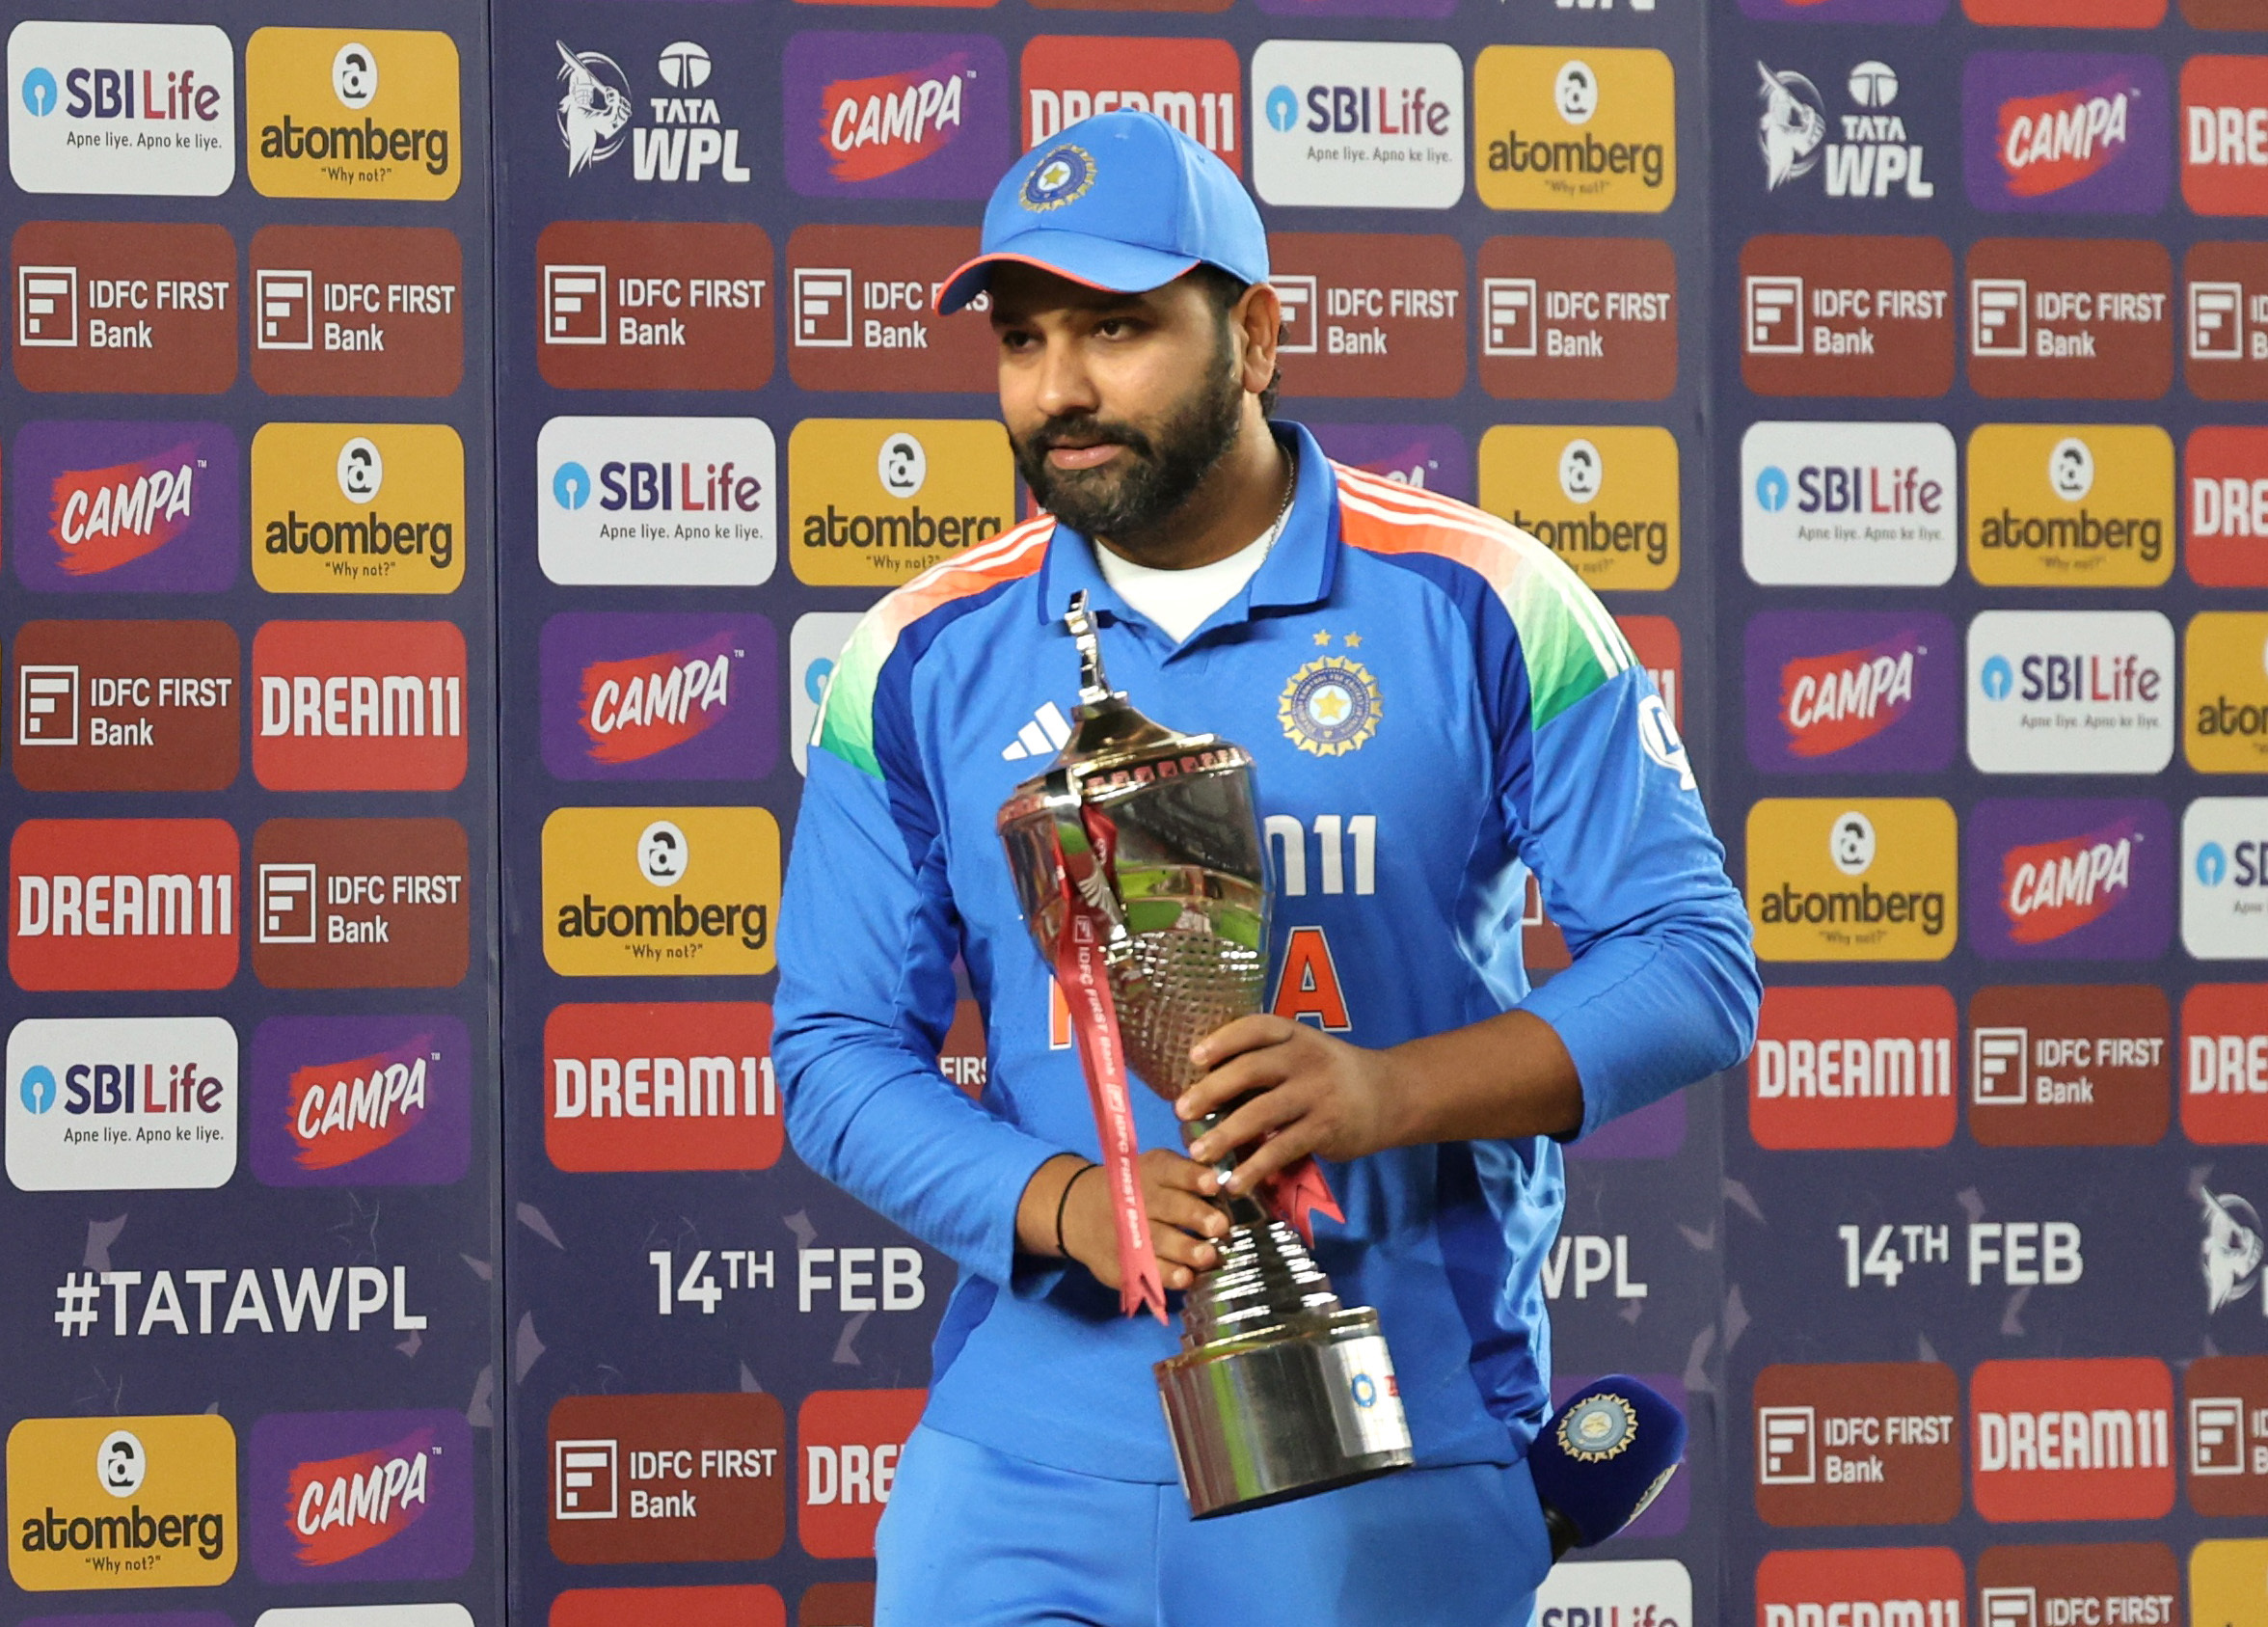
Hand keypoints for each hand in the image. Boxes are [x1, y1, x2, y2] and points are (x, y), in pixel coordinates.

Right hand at [1061, 1148, 1226, 1292]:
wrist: (1080, 1211)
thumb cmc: (1136, 1188)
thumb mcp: (1154, 1169)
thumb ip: (1188, 1177)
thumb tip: (1232, 1188)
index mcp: (1150, 1171)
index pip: (1171, 1170)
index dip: (1192, 1177)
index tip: (1213, 1184)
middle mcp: (1138, 1200)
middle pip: (1167, 1207)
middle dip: (1194, 1215)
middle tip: (1220, 1226)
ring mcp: (1126, 1232)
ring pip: (1158, 1241)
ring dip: (1184, 1249)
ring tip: (1208, 1256)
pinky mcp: (1120, 1260)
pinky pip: (1146, 1270)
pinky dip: (1167, 1275)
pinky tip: (1186, 1278)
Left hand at [1175, 1016, 1403, 1197]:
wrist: (1390, 1094)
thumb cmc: (1330, 1074)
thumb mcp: (1303, 1052)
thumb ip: (1265, 1062)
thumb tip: (1204, 1086)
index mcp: (1294, 1035)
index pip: (1254, 1028)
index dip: (1223, 1040)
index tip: (1193, 1058)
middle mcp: (1305, 1059)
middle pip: (1251, 1069)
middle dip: (1211, 1090)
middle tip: (1181, 1111)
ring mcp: (1317, 1093)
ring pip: (1263, 1112)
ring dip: (1225, 1134)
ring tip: (1198, 1153)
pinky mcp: (1325, 1128)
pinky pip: (1283, 1148)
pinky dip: (1256, 1167)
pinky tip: (1235, 1182)